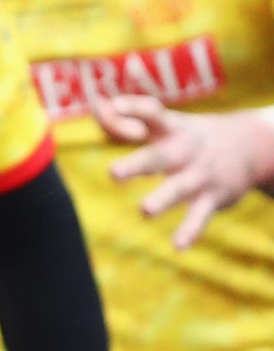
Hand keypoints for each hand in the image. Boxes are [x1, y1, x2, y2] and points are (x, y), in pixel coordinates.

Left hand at [95, 95, 273, 247]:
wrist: (252, 146)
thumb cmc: (190, 136)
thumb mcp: (165, 123)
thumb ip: (127, 119)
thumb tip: (97, 107)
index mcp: (171, 128)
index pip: (152, 113)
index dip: (134, 107)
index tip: (114, 104)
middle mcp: (185, 150)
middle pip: (159, 156)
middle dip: (137, 165)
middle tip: (112, 173)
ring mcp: (201, 174)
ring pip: (180, 188)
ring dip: (162, 199)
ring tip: (144, 210)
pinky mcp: (213, 197)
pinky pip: (200, 215)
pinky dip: (190, 230)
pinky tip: (178, 246)